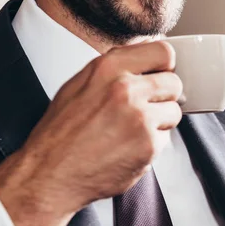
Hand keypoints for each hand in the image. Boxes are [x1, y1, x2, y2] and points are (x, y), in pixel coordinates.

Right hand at [0, 41, 181, 225]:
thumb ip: (117, 68)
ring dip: (160, 122)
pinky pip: (166, 138)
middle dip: (164, 96)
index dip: (165, 67)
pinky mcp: (149, 144)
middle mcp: (126, 88)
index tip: (159, 76)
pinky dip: (152, 144)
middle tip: (143, 109)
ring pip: (174, 111)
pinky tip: (128, 148)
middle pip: (174, 83)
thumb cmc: (62, 132)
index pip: (164, 52)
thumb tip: (148, 56)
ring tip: (131, 131)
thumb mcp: (80, 84)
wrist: (50, 174)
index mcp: (109, 67)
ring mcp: (140, 117)